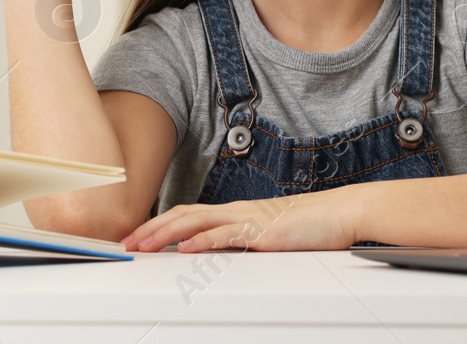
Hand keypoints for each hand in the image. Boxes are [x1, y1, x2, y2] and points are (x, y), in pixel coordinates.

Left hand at [120, 188, 365, 252]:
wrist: (340, 213)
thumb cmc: (308, 227)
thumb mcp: (267, 235)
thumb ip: (243, 242)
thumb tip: (219, 253)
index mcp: (236, 213)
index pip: (188, 214)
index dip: (160, 224)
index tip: (137, 236)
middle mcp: (237, 212)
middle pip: (184, 215)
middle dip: (152, 228)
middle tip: (126, 243)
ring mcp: (248, 219)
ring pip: (198, 222)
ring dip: (166, 233)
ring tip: (144, 244)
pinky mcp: (262, 231)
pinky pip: (227, 235)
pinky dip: (203, 241)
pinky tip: (186, 249)